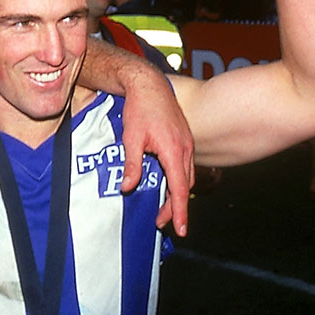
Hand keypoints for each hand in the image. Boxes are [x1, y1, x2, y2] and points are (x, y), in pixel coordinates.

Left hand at [121, 72, 194, 236]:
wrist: (150, 85)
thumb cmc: (140, 109)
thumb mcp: (131, 138)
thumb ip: (132, 164)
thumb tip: (127, 188)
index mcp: (174, 151)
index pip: (179, 189)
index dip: (179, 211)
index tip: (180, 229)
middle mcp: (185, 149)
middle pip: (184, 187)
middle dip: (175, 207)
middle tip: (161, 223)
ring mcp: (187, 144)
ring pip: (185, 176)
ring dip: (176, 194)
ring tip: (162, 209)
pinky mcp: (184, 140)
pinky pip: (184, 166)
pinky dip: (177, 179)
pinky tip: (166, 184)